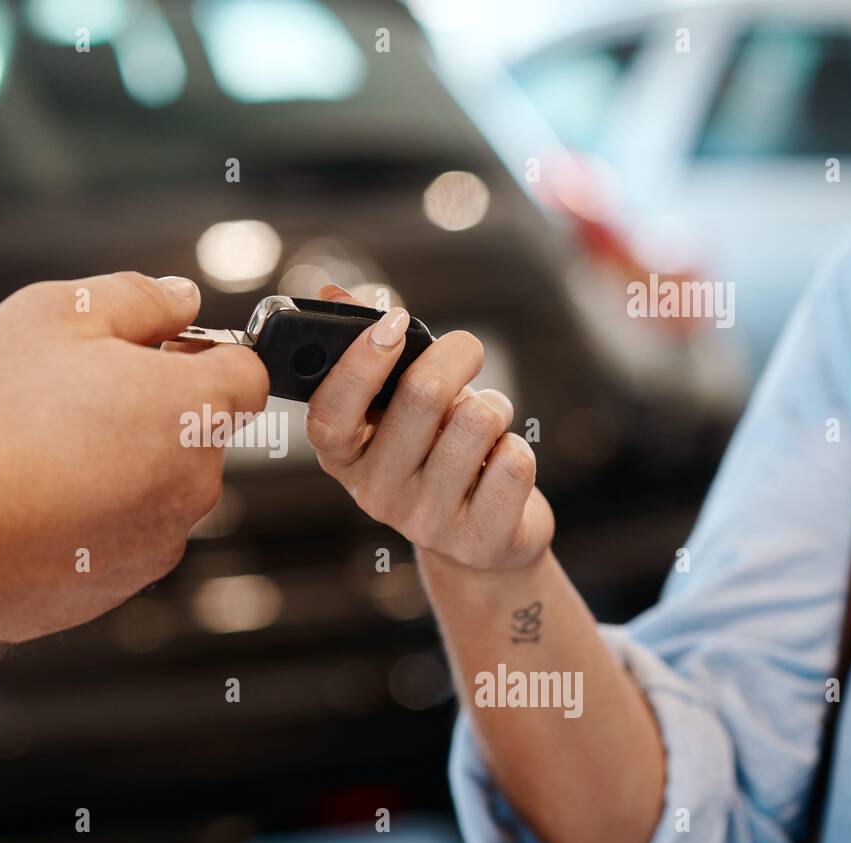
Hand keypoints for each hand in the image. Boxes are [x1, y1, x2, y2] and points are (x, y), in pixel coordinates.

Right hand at [0, 271, 268, 640]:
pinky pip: (116, 538)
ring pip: (155, 488)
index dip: (203, 351)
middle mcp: (191, 486)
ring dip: (118, 465)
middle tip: (70, 394)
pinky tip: (27, 502)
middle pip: (197, 432)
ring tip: (37, 451)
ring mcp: (155, 546)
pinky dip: (86, 519)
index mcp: (190, 409)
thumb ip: (137, 298)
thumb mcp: (53, 312)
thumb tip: (181, 298)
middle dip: (151, 408)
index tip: (153, 349)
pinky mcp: (114, 589)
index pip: (247, 372)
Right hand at [304, 286, 552, 572]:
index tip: (395, 321)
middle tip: (467, 353)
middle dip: (458, 356)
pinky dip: (518, 448)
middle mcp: (374, 493)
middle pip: (423, 395)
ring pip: (478, 421)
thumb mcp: (396, 407)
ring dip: (493, 406)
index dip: (361, 363)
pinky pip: (515, 461)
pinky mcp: (478, 540)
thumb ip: (369, 352)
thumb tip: (333, 293)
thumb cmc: (433, 454)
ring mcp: (424, 521)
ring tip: (484, 426)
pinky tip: (501, 465)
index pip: (332, 411)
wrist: (478, 541)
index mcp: (342, 456)